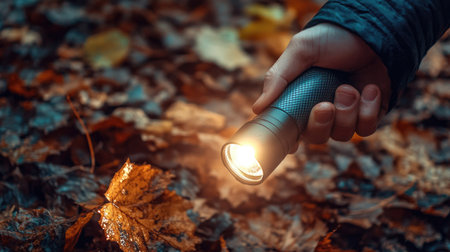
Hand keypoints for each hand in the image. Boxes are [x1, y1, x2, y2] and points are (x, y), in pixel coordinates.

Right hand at [252, 23, 390, 146]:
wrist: (372, 30)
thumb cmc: (332, 38)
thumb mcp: (300, 50)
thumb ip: (278, 78)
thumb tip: (257, 108)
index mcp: (301, 98)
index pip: (292, 130)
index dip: (291, 140)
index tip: (293, 142)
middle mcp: (322, 110)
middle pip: (316, 138)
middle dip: (320, 124)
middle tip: (325, 106)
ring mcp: (346, 114)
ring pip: (342, 135)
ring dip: (347, 112)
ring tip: (349, 88)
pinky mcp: (369, 114)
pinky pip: (365, 128)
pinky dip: (368, 111)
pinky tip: (369, 89)